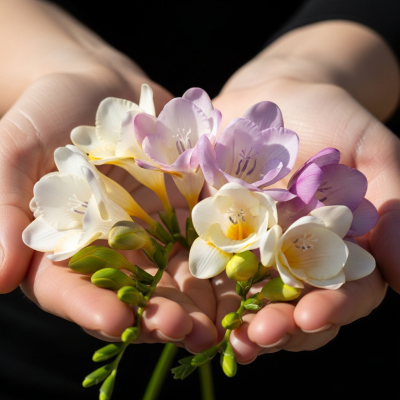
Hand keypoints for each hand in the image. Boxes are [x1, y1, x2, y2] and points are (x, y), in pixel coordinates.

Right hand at [0, 0, 217, 350]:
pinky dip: (222, 257)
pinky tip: (242, 275)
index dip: (91, 307)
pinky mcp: (183, 214)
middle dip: (158, 314)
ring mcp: (151, 235)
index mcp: (62, 248)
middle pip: (132, 294)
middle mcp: (110, 251)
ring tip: (220, 322)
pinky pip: (203, 238)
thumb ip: (4, 209)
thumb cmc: (47, 113)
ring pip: (174, 277)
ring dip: (198, 300)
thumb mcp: (16, 150)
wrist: (100, 86)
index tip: (117, 322)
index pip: (71, 290)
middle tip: (183, 330)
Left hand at [209, 20, 398, 361]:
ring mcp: (253, 253)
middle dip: (281, 325)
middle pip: (295, 307)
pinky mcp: (216, 237)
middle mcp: (296, 260)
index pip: (345, 292)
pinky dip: (204, 290)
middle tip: (262, 336)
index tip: (314, 314)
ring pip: (252, 300)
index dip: (333, 307)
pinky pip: (210, 269)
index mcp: (339, 248)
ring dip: (240, 321)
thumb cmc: (329, 118)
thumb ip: (396, 204)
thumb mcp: (370, 149)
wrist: (272, 99)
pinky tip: (194, 307)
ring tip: (229, 338)